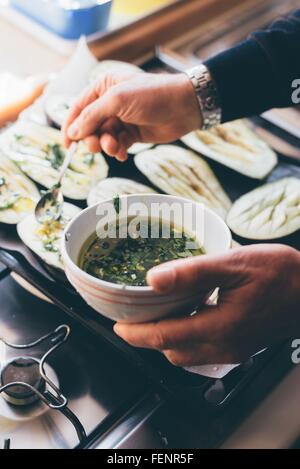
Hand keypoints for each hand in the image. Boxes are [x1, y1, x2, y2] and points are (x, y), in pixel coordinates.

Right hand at [63, 72, 201, 160]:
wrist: (184, 106)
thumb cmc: (152, 95)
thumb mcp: (117, 100)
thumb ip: (92, 116)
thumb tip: (73, 132)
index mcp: (103, 87)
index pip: (79, 108)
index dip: (70, 126)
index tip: (67, 145)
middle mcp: (110, 103)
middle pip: (90, 126)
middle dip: (91, 138)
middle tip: (96, 147)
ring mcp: (122, 119)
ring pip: (104, 137)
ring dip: (107, 146)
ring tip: (116, 148)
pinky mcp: (133, 133)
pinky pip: (118, 145)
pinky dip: (118, 151)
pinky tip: (123, 153)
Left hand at [114, 244, 299, 365]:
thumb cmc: (280, 274)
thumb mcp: (234, 263)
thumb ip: (192, 272)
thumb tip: (153, 279)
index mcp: (220, 327)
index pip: (165, 337)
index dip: (136, 334)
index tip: (118, 326)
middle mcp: (224, 346)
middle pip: (171, 351)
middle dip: (147, 339)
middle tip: (132, 318)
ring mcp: (233, 351)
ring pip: (186, 355)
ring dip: (165, 340)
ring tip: (154, 317)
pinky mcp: (239, 348)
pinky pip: (201, 351)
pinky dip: (184, 339)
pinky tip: (185, 317)